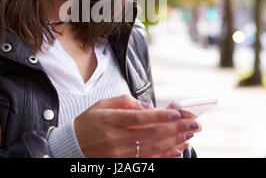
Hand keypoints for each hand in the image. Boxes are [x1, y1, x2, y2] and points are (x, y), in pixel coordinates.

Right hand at [74, 95, 200, 157]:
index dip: (161, 116)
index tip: (177, 113)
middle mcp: (115, 138)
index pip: (141, 118)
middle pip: (151, 133)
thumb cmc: (87, 123)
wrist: (71, 146)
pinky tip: (176, 151)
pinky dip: (163, 157)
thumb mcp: (101, 105)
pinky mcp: (121, 163)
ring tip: (189, 136)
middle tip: (193, 124)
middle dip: (175, 128)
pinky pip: (146, 161)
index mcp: (110, 119)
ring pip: (152, 148)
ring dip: (174, 142)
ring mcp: (119, 153)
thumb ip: (124, 102)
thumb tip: (146, 106)